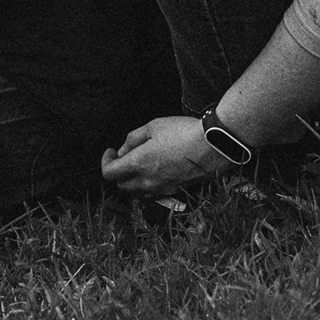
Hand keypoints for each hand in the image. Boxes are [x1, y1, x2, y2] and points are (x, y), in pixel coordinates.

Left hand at [99, 116, 233, 196]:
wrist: (214, 145)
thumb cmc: (182, 132)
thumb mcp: (153, 126)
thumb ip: (132, 139)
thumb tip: (122, 151)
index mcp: (138, 164)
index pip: (109, 173)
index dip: (105, 161)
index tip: (110, 151)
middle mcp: (148, 181)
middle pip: (121, 186)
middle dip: (118, 172)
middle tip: (125, 156)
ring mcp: (162, 188)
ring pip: (137, 193)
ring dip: (133, 181)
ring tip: (141, 163)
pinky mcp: (176, 190)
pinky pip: (154, 192)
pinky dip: (149, 184)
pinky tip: (157, 168)